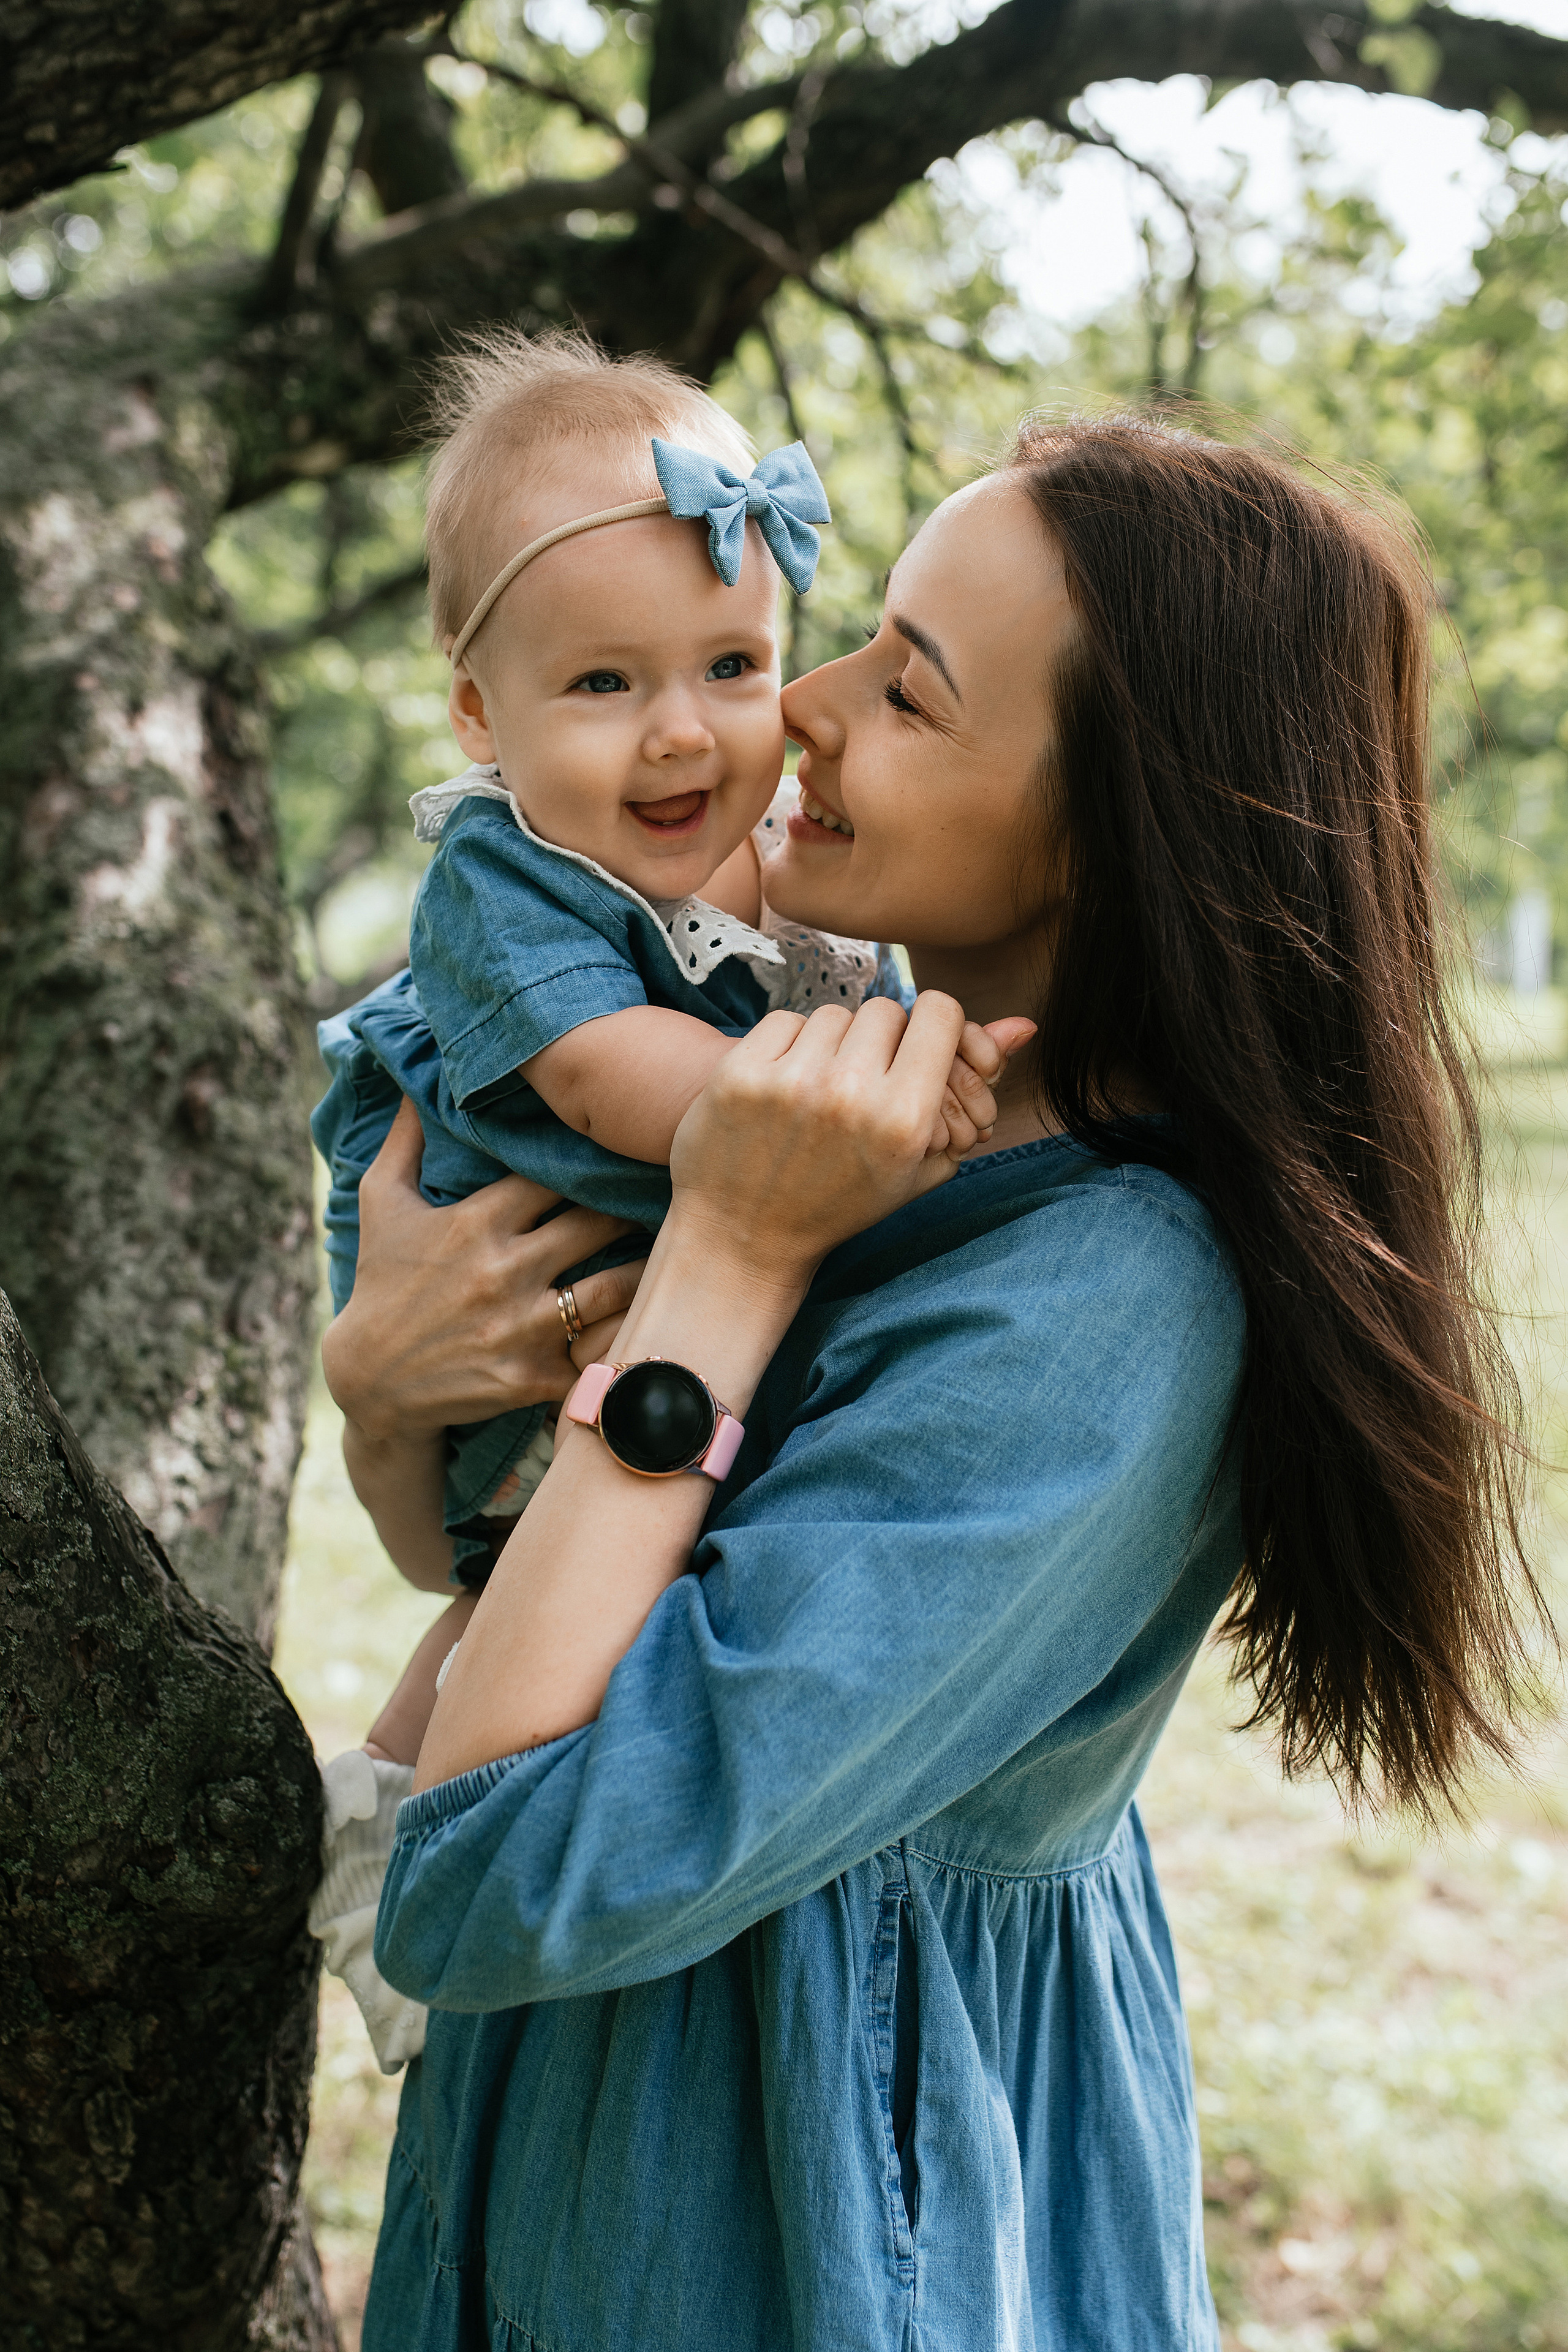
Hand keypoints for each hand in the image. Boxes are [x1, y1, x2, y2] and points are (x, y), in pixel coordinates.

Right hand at [322, 1097, 648, 1441]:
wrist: (370, 1381)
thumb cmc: (379, 1284)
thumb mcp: (379, 1204)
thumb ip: (403, 1141)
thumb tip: (416, 1085)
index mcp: (477, 1221)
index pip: (553, 1176)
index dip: (591, 1162)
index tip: (620, 1154)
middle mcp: (505, 1269)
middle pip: (596, 1223)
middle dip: (631, 1208)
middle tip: (665, 1196)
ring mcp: (521, 1325)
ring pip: (613, 1287)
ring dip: (646, 1269)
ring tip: (677, 1253)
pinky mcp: (532, 1376)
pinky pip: (598, 1355)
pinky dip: (626, 1343)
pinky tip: (654, 1326)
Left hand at [662, 992, 1034, 1295]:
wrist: (744, 1237)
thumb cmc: (842, 1202)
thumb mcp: (917, 1161)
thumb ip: (971, 1092)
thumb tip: (1025, 1025)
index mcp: (904, 1120)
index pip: (939, 1013)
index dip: (934, 1025)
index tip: (920, 1046)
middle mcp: (850, 1094)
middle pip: (887, 1010)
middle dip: (884, 1040)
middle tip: (868, 1079)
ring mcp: (790, 1081)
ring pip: (835, 1014)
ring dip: (836, 1043)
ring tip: (825, 1089)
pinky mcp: (740, 1072)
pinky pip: (786, 1020)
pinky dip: (791, 1045)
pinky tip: (787, 1086)